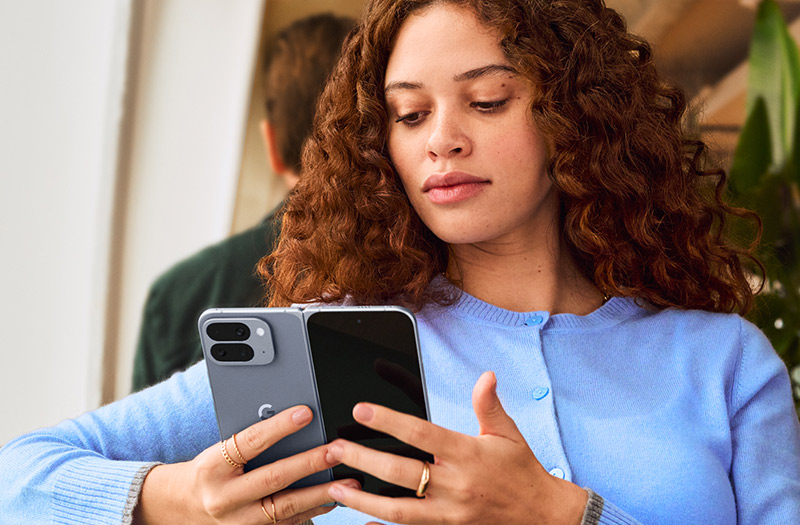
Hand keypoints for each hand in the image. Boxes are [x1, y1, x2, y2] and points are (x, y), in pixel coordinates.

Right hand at [134, 405, 359, 523]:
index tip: (306, 413)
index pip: (250, 442)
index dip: (279, 427)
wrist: (180, 508)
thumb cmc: (208, 471)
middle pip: (274, 479)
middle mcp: (225, 498)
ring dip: (321, 494)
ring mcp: (239, 523)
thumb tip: (292, 420)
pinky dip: (313, 511)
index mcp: (213, 468)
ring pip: (287, 509)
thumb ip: (250, 440)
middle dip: (310, 463)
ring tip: (349, 483)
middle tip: (338, 450)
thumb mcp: (219, 450)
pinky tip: (334, 500)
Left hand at [325, 372, 587, 524]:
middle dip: (363, 460)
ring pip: (399, 510)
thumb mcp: (508, 434)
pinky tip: (362, 518)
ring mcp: (451, 513)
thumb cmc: (522, 472)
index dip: (389, 421)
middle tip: (334, 449)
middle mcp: (457, 484)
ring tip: (335, 488)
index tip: (362, 410)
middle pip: (401, 473)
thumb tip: (485, 376)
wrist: (543, 517)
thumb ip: (489, 405)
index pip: (421, 434)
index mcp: (468, 454)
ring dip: (364, 500)